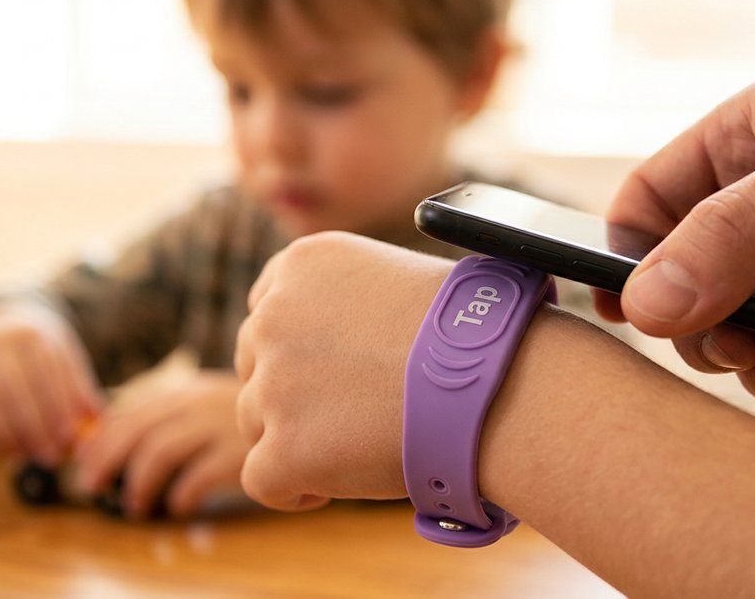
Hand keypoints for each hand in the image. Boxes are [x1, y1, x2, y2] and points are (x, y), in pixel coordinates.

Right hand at [0, 304, 102, 464]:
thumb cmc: (40, 353)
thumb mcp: (63, 358)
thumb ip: (79, 387)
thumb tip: (99, 420)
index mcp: (35, 336)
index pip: (49, 373)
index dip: (61, 406)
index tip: (72, 435)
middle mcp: (2, 345)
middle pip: (20, 390)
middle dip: (39, 428)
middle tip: (55, 455)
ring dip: (14, 437)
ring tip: (34, 456)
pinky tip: (11, 452)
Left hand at [75, 373, 250, 518]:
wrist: (313, 415)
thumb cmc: (255, 420)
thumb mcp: (213, 405)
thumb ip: (174, 417)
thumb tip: (114, 441)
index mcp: (190, 390)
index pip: (132, 411)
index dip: (102, 440)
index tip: (85, 464)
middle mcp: (201, 402)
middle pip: (138, 429)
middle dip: (106, 460)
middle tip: (92, 488)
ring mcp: (222, 425)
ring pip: (160, 450)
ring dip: (139, 483)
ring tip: (135, 507)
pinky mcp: (242, 453)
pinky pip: (198, 476)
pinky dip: (181, 495)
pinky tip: (179, 507)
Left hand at [234, 231, 452, 510]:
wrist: (499, 382)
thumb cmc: (477, 332)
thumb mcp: (400, 277)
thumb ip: (348, 300)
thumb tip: (336, 341)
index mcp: (301, 264)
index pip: (267, 311)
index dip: (299, 348)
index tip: (336, 369)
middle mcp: (274, 316)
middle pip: (256, 367)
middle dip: (294, 394)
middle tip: (351, 413)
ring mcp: (274, 384)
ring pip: (256, 423)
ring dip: (298, 439)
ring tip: (360, 444)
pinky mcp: (282, 448)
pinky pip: (261, 479)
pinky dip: (296, 489)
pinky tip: (335, 484)